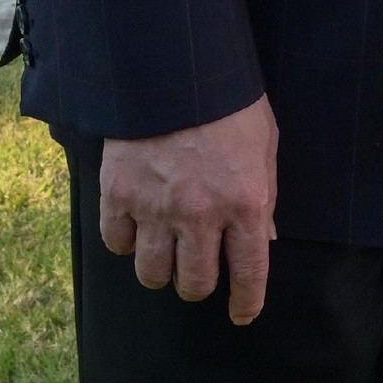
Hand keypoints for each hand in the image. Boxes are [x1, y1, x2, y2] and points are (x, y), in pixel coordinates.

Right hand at [98, 96, 279, 324]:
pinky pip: (118, 244)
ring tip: (167, 252)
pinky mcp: (119, 194)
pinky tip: (138, 227)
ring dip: (162, 271)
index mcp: (244, 202)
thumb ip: (263, 196)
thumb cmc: (229, 104)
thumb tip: (262, 239)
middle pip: (195, 284)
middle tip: (199, 271)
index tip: (242, 314)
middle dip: (199, 286)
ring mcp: (156, 207)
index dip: (246, 302)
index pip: (249, 272)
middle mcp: (200, 214)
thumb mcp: (264, 145)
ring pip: (153, 274)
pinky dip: (127, 243)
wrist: (177, 68)